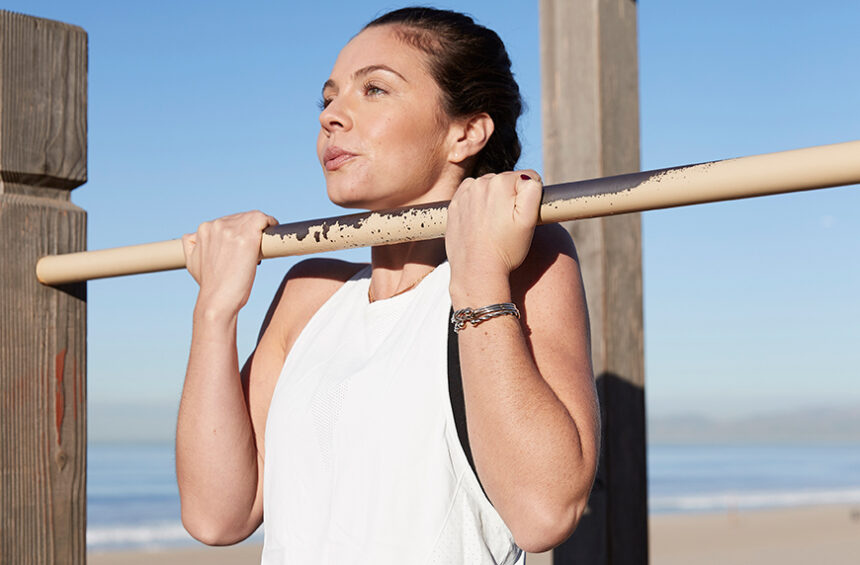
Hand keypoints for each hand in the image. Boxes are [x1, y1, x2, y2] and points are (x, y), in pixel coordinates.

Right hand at [182, 210, 277, 314]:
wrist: (218, 300)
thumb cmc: (210, 286)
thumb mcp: (192, 261)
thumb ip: (193, 245)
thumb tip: (195, 237)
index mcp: (202, 229)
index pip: (228, 221)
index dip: (239, 232)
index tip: (245, 245)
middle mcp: (215, 225)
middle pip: (241, 218)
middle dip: (250, 231)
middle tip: (254, 250)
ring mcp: (231, 230)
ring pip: (253, 218)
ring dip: (260, 229)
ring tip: (262, 245)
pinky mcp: (247, 237)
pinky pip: (263, 219)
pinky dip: (270, 222)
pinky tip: (273, 229)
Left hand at [445, 170, 541, 293]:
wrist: (477, 271)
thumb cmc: (506, 248)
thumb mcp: (530, 220)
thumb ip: (533, 190)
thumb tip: (528, 178)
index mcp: (501, 182)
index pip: (526, 180)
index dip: (529, 199)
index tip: (522, 217)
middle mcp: (480, 182)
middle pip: (505, 182)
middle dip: (510, 198)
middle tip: (508, 224)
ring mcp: (465, 194)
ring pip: (488, 188)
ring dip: (493, 200)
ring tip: (494, 226)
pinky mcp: (454, 206)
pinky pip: (470, 197)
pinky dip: (476, 205)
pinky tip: (481, 223)